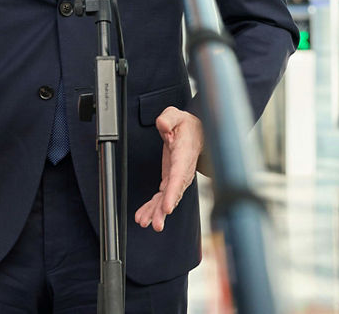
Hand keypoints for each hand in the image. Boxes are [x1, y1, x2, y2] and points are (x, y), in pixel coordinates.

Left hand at [134, 106, 202, 231]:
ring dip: (156, 212)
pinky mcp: (170, 180)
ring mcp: (176, 178)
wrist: (196, 133)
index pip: (179, 177)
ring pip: (166, 198)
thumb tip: (163, 126)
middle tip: (156, 224)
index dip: (173, 193)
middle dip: (164, 210)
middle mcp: (182, 171)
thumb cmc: (186, 125)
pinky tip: (143, 216)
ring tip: (145, 222)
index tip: (167, 207)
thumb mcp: (176, 115)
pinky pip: (161, 196)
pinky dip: (153, 207)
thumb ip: (168, 119)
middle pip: (173, 193)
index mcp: (184, 156)